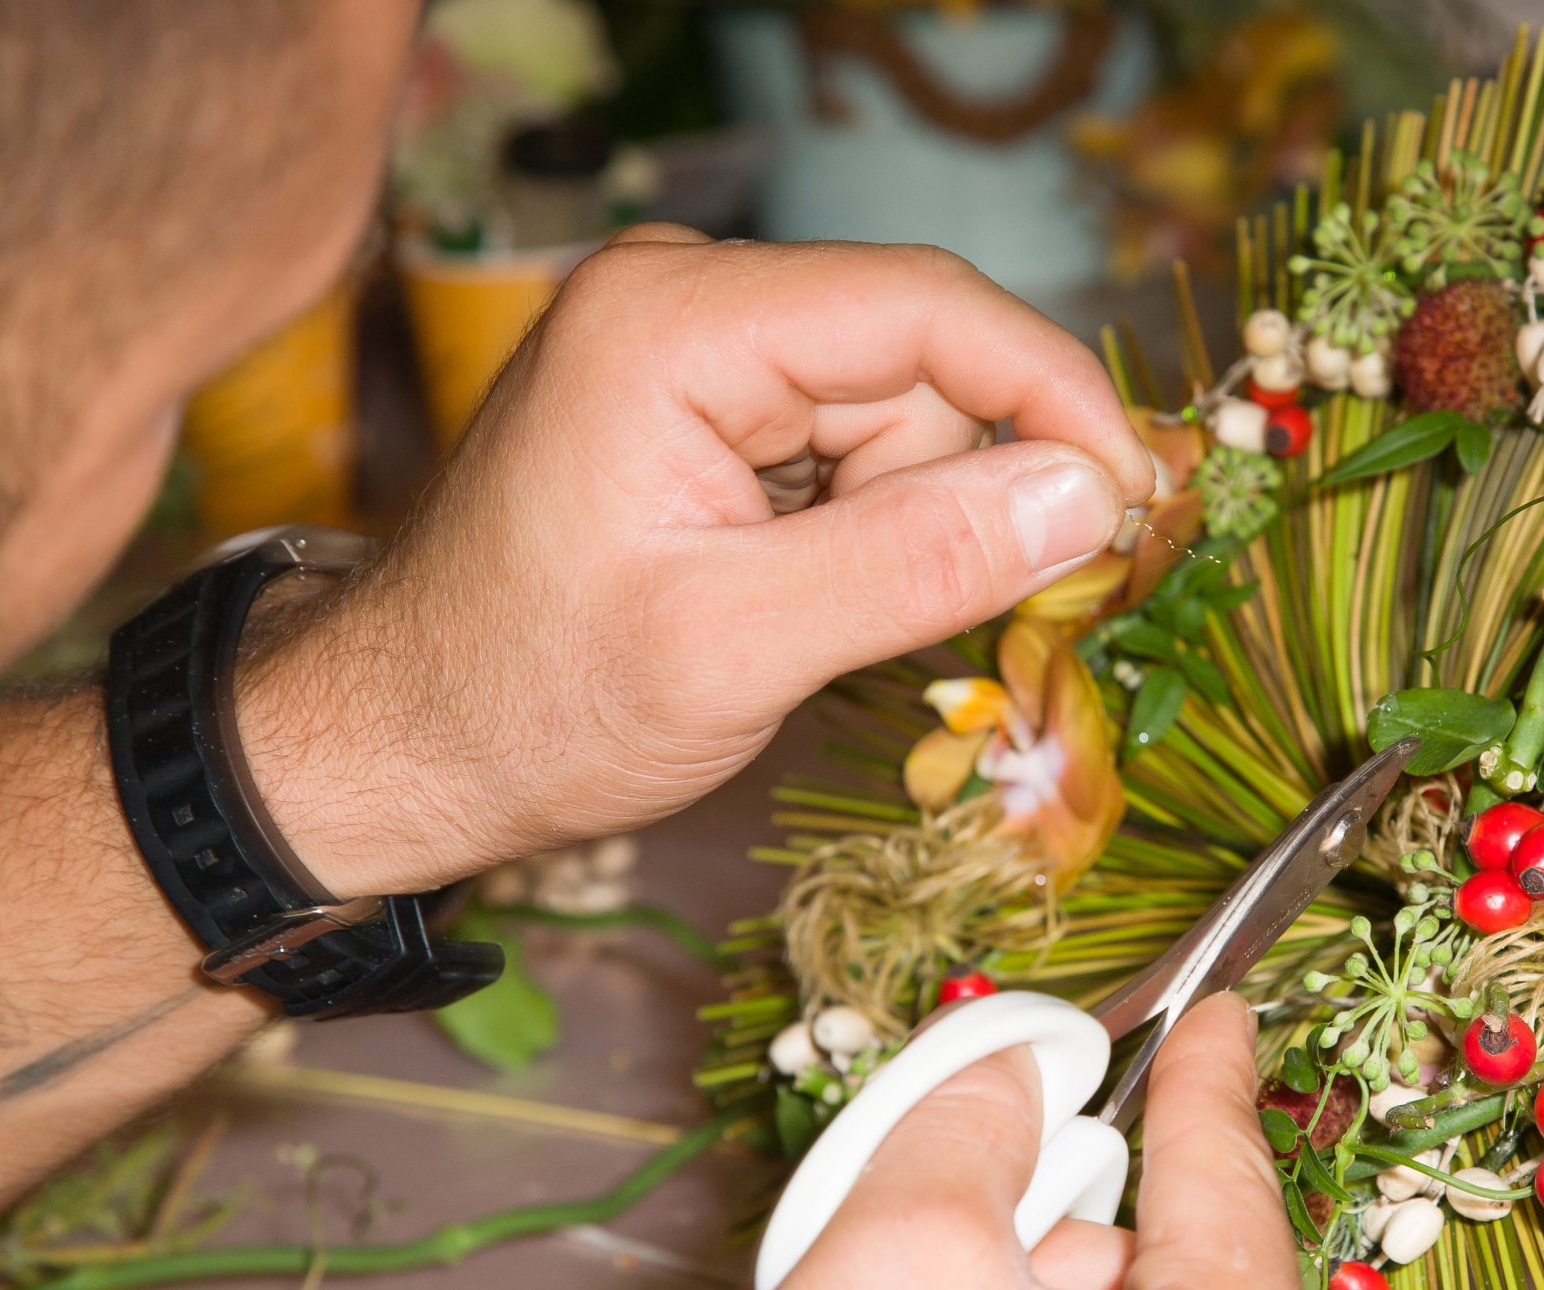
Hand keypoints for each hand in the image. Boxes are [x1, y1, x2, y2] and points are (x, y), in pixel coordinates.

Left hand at [242, 230, 1153, 896]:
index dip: (1057, 397)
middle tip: (888, 622)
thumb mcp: (737, 650)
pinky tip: (787, 593)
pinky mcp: (706, 398)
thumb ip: (918, 563)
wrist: (405, 739)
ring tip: (793, 619)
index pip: (929, 307)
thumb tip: (1091, 496)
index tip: (1138, 502)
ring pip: (901, 412)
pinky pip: (852, 442)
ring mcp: (694, 342)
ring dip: (899, 525)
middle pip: (923, 365)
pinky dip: (864, 526)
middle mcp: (686, 297)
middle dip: (947, 495)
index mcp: (674, 322)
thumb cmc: (534, 703)